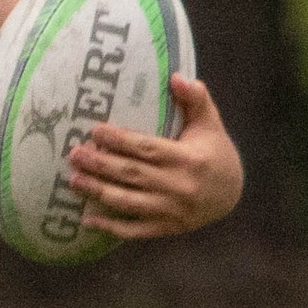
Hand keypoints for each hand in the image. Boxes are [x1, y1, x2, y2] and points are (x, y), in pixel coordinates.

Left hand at [66, 76, 243, 240]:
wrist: (233, 195)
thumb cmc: (215, 152)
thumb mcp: (210, 123)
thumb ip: (195, 99)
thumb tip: (175, 77)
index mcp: (187, 159)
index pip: (146, 148)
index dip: (119, 140)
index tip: (95, 130)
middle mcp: (177, 186)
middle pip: (131, 174)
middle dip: (100, 164)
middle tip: (74, 154)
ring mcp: (171, 210)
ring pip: (128, 202)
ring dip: (98, 191)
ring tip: (74, 180)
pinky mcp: (166, 228)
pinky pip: (134, 230)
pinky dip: (110, 227)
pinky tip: (87, 220)